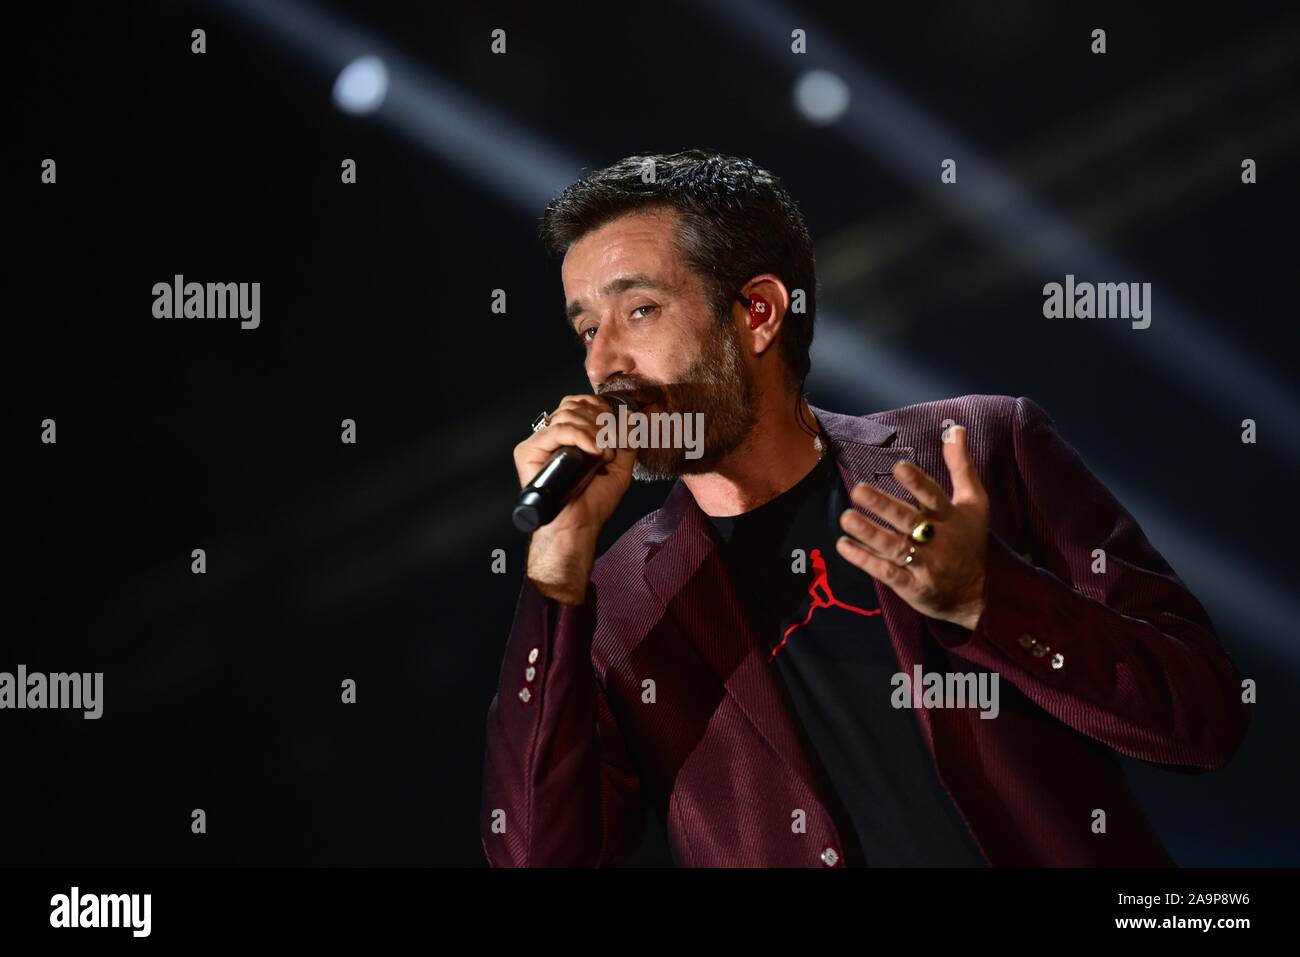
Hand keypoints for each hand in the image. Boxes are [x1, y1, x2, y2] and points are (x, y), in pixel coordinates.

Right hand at [513, 394, 636, 603]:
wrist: (578, 525)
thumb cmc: (593, 502)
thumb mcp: (619, 466)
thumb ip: (628, 439)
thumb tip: (635, 414)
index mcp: (569, 436)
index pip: (580, 403)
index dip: (600, 408)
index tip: (616, 426)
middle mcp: (552, 436)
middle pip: (573, 405)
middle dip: (600, 422)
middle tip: (611, 446)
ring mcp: (539, 442)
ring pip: (567, 415)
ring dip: (594, 432)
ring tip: (604, 455)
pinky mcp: (528, 451)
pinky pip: (557, 430)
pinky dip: (581, 436)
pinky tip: (594, 451)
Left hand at [835, 425, 988, 629]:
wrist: (978, 594)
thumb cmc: (970, 541)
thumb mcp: (973, 502)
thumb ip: (961, 465)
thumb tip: (955, 428)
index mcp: (951, 517)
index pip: (934, 497)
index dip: (918, 483)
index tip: (899, 466)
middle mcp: (938, 539)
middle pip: (908, 520)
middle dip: (883, 506)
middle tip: (858, 490)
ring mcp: (924, 565)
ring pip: (894, 547)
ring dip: (868, 532)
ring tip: (846, 518)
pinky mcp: (911, 586)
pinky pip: (886, 572)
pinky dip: (864, 560)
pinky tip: (843, 546)